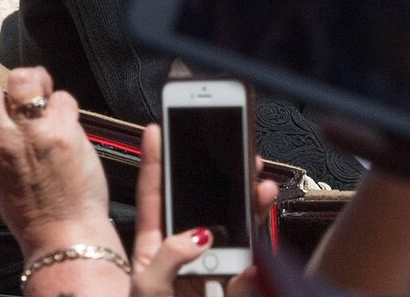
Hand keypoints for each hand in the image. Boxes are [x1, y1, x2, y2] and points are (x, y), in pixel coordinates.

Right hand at [0, 0, 122, 260]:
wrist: (62, 235)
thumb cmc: (37, 199)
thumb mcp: (1, 163)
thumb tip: (13, 85)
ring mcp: (24, 135)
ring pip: (23, 77)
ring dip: (38, 81)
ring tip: (46, 109)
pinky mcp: (55, 135)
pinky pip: (62, 98)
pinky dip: (68, 109)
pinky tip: (69, 134)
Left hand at [129, 123, 279, 296]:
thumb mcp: (147, 293)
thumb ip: (168, 261)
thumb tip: (199, 235)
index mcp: (153, 250)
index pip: (155, 195)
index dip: (156, 161)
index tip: (158, 129)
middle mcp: (184, 255)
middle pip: (204, 204)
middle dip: (223, 173)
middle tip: (237, 149)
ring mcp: (212, 272)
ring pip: (235, 228)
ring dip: (250, 205)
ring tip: (261, 189)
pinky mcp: (233, 289)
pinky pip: (250, 269)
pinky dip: (257, 262)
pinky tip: (255, 259)